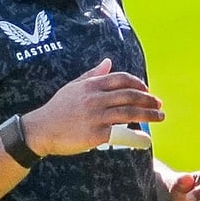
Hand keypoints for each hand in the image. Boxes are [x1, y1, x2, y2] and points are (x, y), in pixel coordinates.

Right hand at [21, 59, 162, 155]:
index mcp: (91, 85)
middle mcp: (95, 99)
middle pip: (130, 95)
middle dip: (149, 99)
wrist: (39, 130)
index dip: (138, 83)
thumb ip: (93, 74)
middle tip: (159, 104)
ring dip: (149, 114)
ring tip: (160, 116)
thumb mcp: (73, 87)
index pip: (122, 79)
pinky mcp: (95, 134)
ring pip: (130, 112)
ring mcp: (96, 116)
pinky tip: (146, 138)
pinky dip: (136, 136)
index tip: (147, 90)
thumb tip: (108, 61)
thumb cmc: (57, 108)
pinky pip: (122, 134)